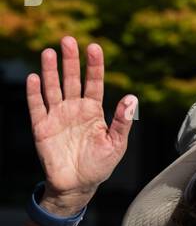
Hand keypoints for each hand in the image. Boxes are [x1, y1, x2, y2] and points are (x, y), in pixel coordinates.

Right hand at [26, 37, 136, 213]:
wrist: (76, 186)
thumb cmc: (99, 165)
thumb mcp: (116, 144)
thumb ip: (122, 121)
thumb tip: (132, 98)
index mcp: (93, 110)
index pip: (94, 82)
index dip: (94, 65)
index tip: (94, 47)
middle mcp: (74, 109)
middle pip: (72, 79)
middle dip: (70, 60)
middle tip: (68, 39)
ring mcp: (57, 116)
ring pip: (53, 88)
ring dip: (50, 71)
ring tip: (49, 52)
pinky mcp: (42, 127)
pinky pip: (37, 107)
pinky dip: (34, 93)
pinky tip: (34, 77)